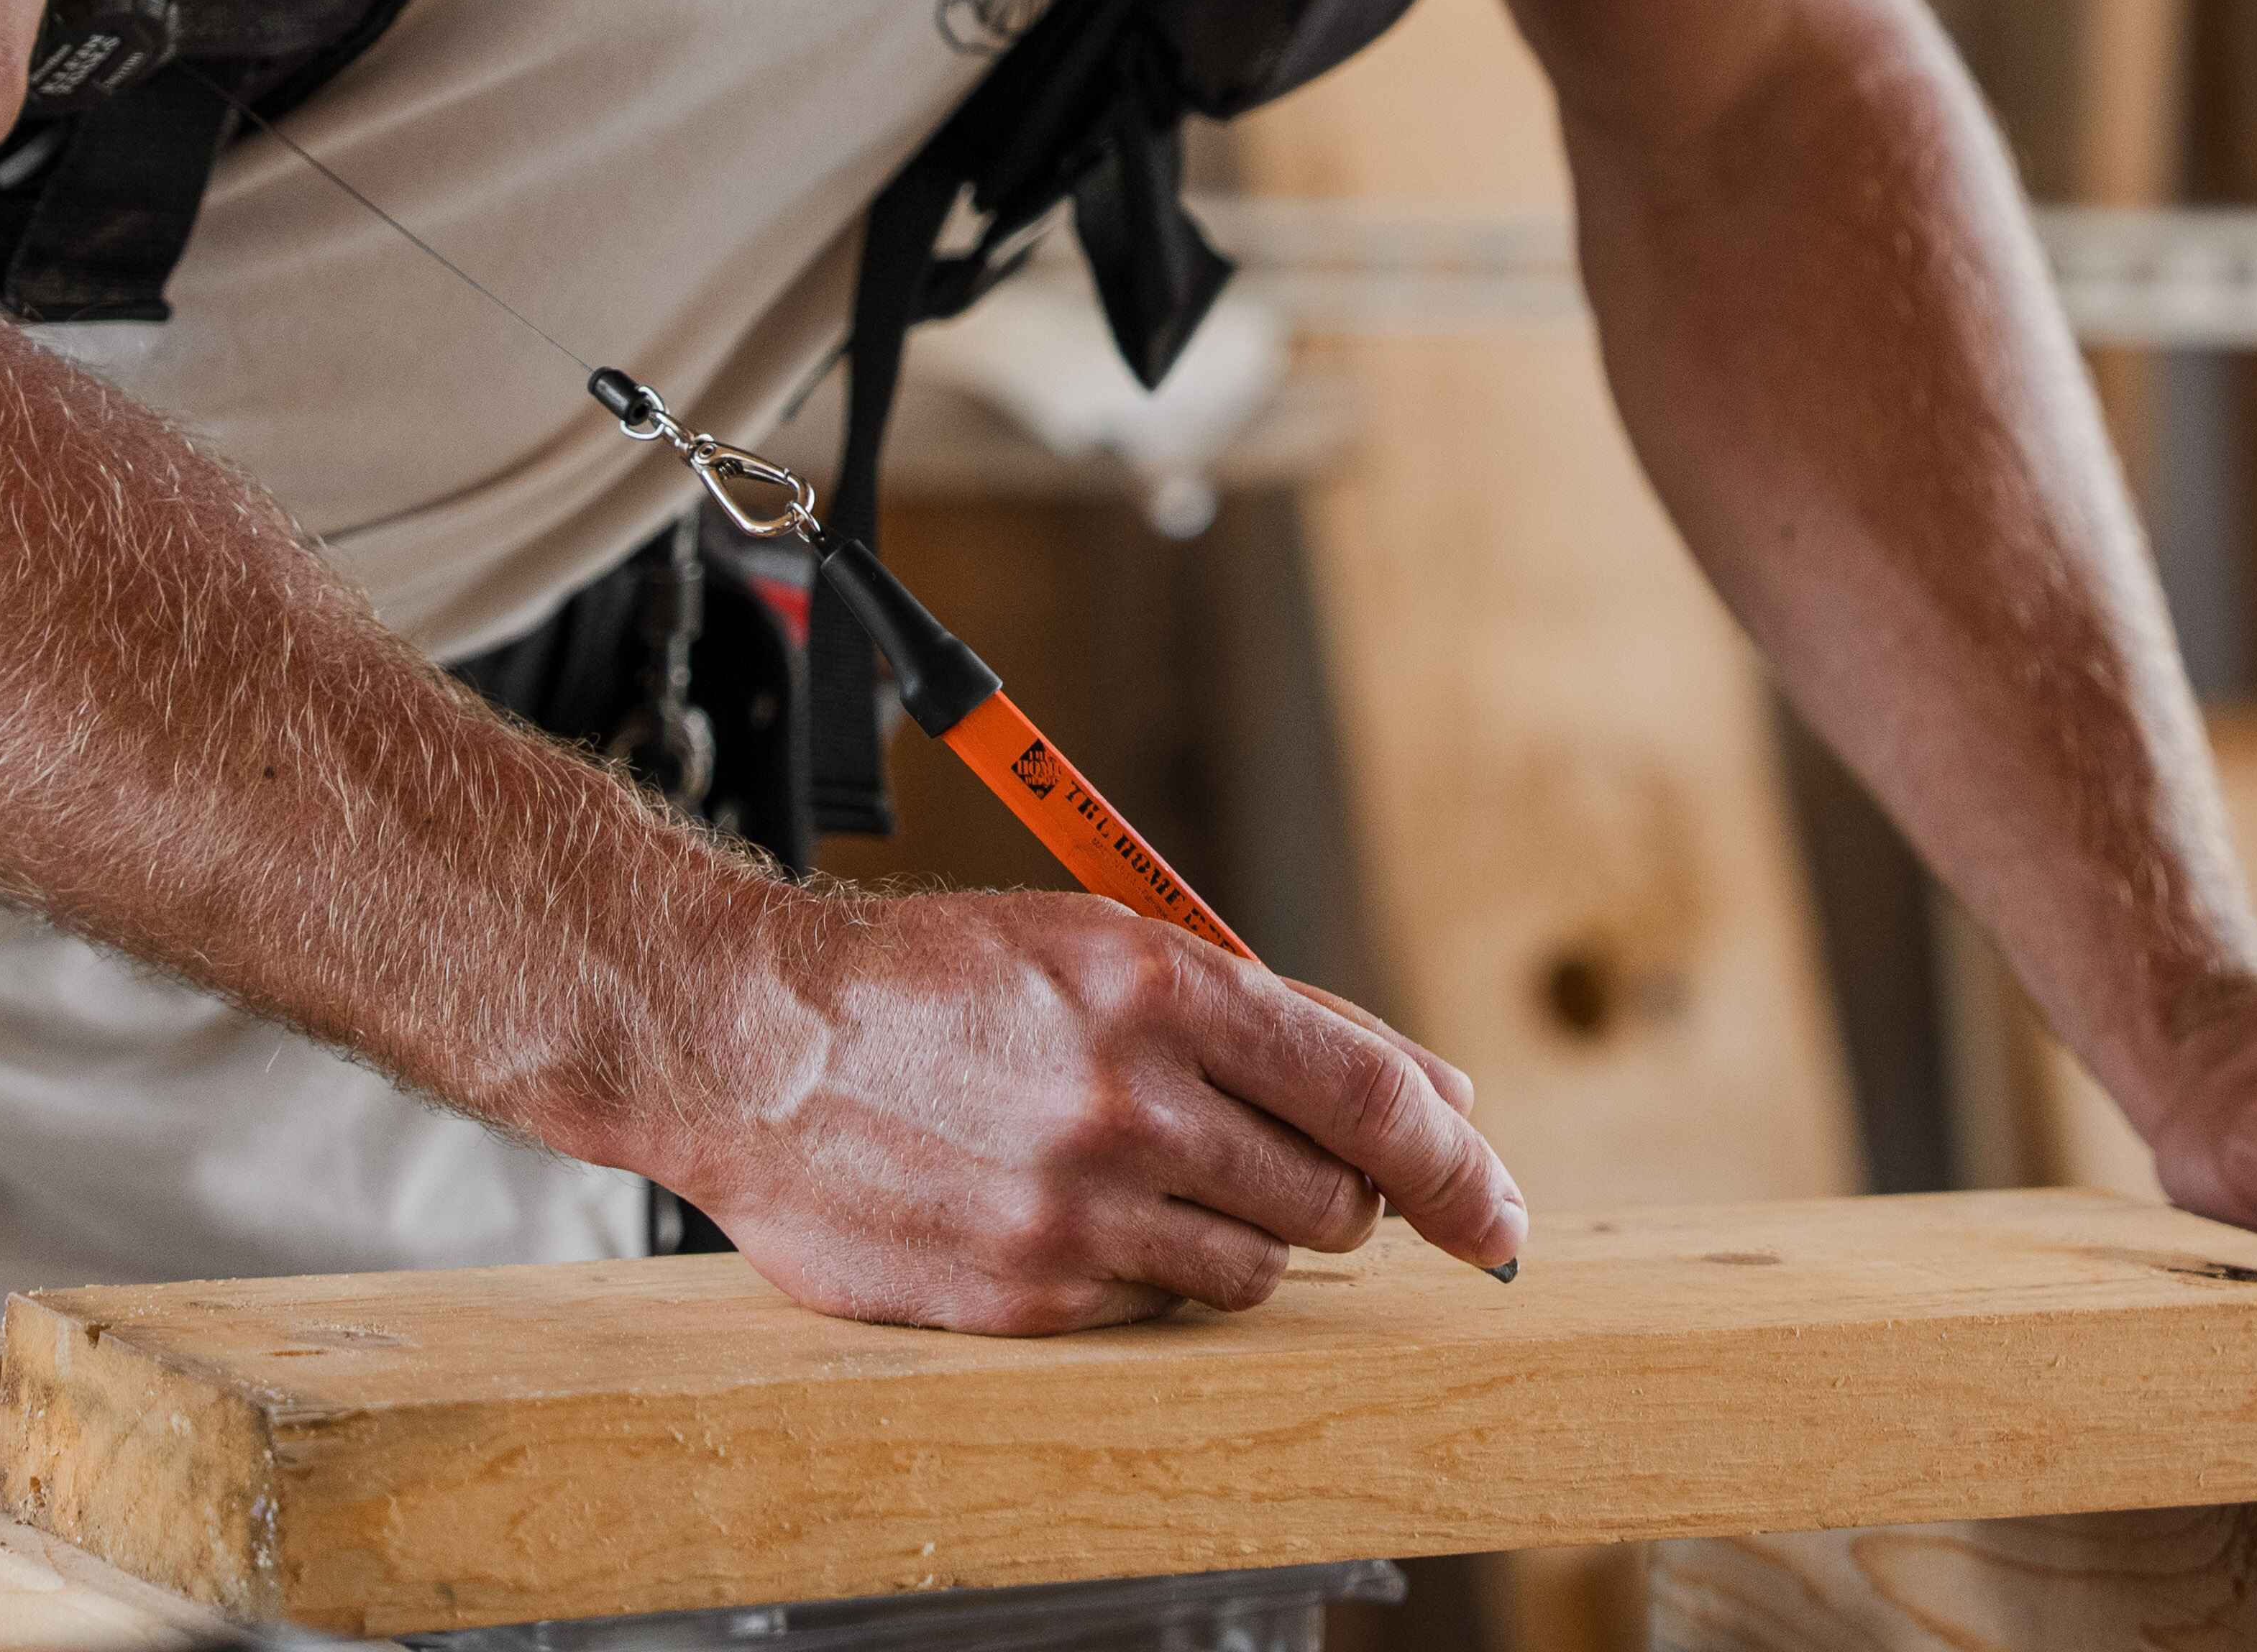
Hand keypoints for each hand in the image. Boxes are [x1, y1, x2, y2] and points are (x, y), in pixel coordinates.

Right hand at [666, 887, 1529, 1331]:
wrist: (755, 1040)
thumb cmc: (946, 979)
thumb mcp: (1112, 943)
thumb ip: (1276, 1020)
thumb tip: (1439, 1099)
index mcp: (1163, 988)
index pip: (1376, 1099)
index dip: (1463, 1164)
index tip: (1501, 1207)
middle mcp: (1127, 1101)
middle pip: (1335, 1198)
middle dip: (1335, 1188)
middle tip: (1277, 1159)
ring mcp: (1072, 1209)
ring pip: (1254, 1266)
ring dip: (1236, 1230)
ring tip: (1150, 1173)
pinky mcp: (1020, 1296)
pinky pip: (1153, 1312)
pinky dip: (1140, 1273)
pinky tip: (1072, 1213)